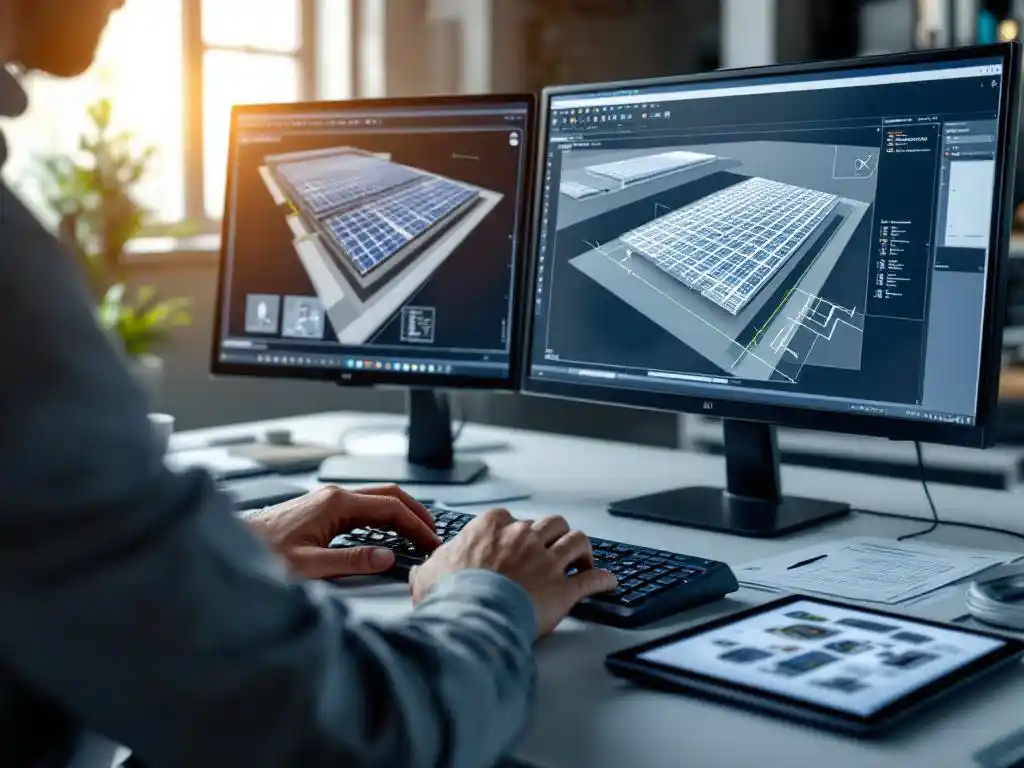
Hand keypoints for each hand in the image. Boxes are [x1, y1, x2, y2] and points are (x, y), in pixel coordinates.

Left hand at [246, 485, 440, 579]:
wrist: (230, 547)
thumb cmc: (262, 554)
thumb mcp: (310, 565)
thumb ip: (351, 561)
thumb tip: (386, 558)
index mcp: (335, 503)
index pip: (390, 507)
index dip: (416, 525)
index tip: (430, 541)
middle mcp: (333, 496)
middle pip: (388, 496)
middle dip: (415, 513)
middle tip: (433, 535)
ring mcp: (327, 500)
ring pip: (376, 500)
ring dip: (399, 515)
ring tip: (416, 535)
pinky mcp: (321, 509)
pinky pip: (362, 508)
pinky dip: (382, 518)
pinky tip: (386, 535)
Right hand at [409, 509, 616, 636]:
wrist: (470, 618)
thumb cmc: (450, 596)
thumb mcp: (428, 575)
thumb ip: (431, 567)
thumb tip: (425, 570)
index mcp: (491, 527)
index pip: (510, 519)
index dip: (515, 532)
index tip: (516, 543)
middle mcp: (523, 537)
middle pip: (550, 523)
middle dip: (554, 534)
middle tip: (554, 548)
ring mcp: (546, 561)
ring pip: (576, 540)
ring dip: (582, 549)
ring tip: (583, 559)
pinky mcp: (564, 588)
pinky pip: (592, 579)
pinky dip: (602, 580)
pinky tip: (608, 582)